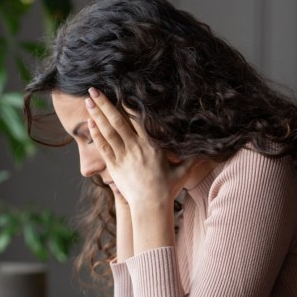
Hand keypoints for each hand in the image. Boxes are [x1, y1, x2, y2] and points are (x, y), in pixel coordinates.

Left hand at [85, 88, 192, 210]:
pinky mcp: (114, 166)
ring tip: (88, 101)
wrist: (151, 207)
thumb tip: (208, 149)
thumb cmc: (168, 188)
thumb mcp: (183, 171)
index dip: (127, 104)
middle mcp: (136, 147)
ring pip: (107, 131)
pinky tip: (90, 122)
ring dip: (97, 115)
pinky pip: (103, 147)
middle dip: (105, 104)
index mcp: (152, 145)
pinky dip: (96, 134)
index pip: (137, 119)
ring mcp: (123, 156)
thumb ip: (192, 157)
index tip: (120, 91)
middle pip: (117, 121)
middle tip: (94, 90)